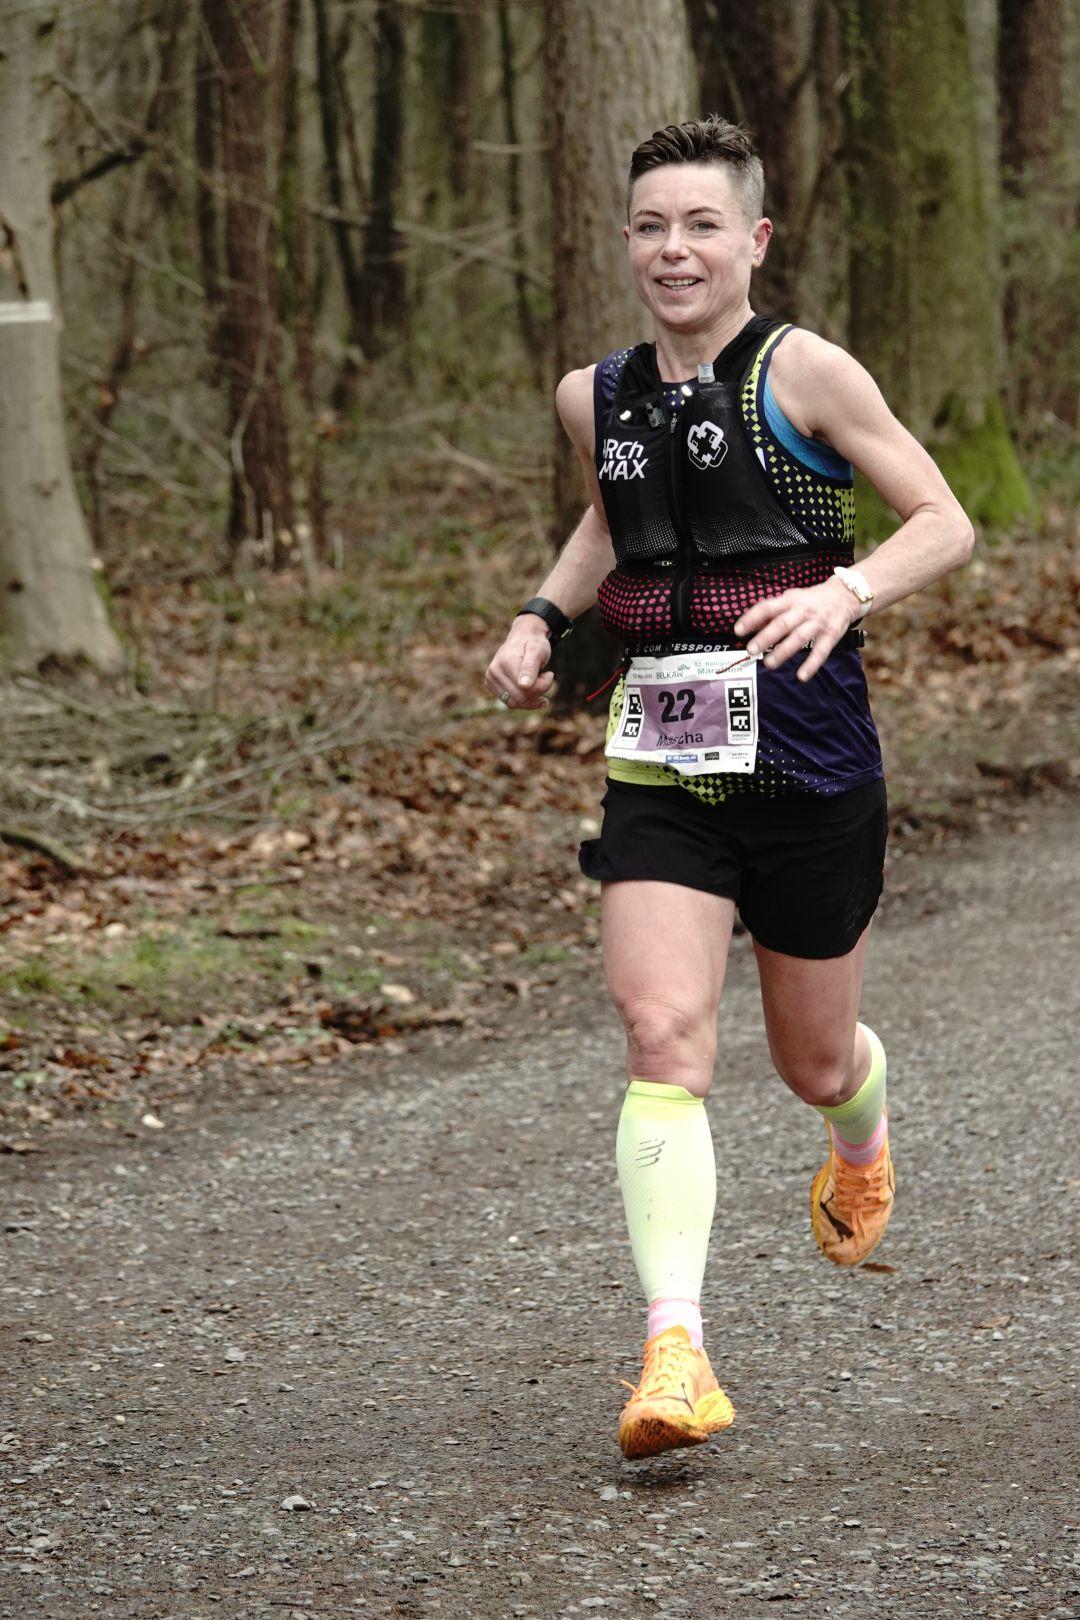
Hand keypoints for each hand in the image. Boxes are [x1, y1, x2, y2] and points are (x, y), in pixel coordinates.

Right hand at [483, 615, 555, 709]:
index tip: (550, 674)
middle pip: (520, 699)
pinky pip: (509, 702)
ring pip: (514, 703)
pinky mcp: (490, 684)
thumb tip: (524, 685)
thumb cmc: (534, 643)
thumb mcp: (538, 650)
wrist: (523, 635)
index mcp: (506, 662)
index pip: (527, 689)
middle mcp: (494, 671)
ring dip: (530, 697)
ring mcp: (490, 678)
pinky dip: (523, 699)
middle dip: (537, 692)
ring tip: (536, 681)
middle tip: (544, 677)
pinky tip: (529, 687)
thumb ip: (531, 667)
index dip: (543, 685)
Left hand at [733, 579, 859, 681]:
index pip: (767, 608)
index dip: (752, 618)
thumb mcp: (791, 598)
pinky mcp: (831, 635)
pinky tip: (801, 676)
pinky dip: (811, 665)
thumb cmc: (811, 600)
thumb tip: (750, 625)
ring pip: (799, 638)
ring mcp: (817, 623)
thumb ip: (772, 611)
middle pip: (782, 624)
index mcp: (790, 600)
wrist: (845, 594)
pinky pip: (820, 651)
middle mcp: (803, 611)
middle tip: (751, 650)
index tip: (738, 630)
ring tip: (769, 664)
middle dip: (765, 637)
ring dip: (783, 652)